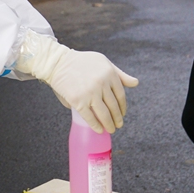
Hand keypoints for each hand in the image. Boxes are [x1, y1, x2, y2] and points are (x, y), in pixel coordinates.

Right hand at [15, 30, 137, 133]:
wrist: (57, 63)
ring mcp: (90, 93)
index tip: (122, 114)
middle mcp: (102, 83)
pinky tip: (99, 130)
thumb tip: (136, 83)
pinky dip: (95, 126)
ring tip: (110, 129)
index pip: (120, 95)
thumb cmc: (81, 62)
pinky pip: (89, 117)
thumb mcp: (103, 62)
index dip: (122, 107)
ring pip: (104, 114)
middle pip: (113, 107)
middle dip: (117, 118)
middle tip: (118, 125)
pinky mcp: (78, 101)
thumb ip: (120, 74)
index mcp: (110, 74)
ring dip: (109, 125)